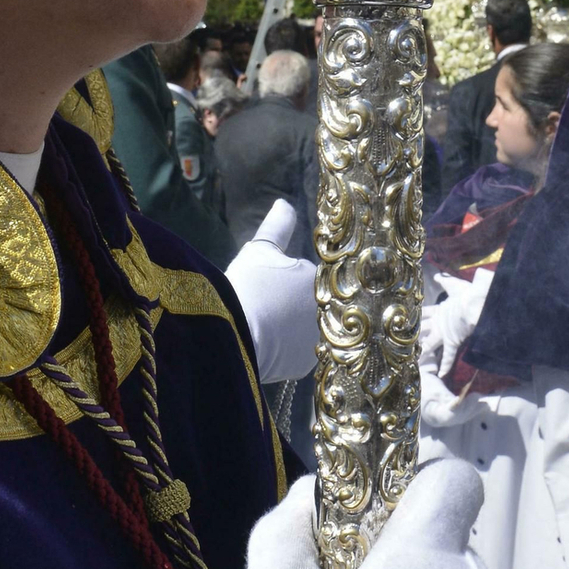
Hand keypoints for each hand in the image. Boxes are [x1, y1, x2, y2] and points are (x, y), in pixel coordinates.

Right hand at [225, 201, 317, 381]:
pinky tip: (266, 342)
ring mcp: (321, 339)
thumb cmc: (248, 287)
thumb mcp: (260, 250)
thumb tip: (283, 203)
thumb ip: (278, 226)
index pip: (313, 273)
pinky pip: (298, 352)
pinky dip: (286, 348)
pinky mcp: (307, 365)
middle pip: (314, 300)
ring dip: (293, 326)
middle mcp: (333, 309)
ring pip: (308, 327)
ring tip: (264, 324)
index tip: (273, 283)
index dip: (291, 277)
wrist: (235, 337)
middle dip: (296, 301)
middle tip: (267, 303)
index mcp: (325, 278)